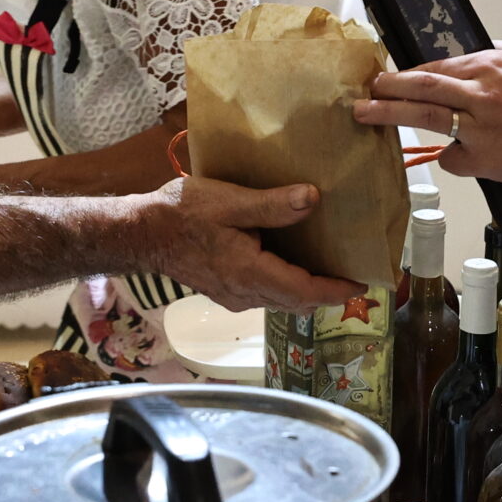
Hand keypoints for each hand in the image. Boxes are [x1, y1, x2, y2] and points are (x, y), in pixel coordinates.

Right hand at [129, 177, 364, 312]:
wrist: (139, 234)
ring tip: (329, 267)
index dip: (336, 290)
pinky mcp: (224, 291)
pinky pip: (266, 295)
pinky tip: (291, 262)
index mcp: (251, 274)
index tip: (362, 282)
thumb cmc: (181, 214)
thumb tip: (313, 199)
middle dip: (327, 293)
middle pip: (297, 302)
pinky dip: (287, 285)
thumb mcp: (230, 201)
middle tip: (352, 274)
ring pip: (281, 300)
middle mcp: (246, 294)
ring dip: (307, 289)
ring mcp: (233, 296)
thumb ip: (273, 204)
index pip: (306, 292)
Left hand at [358, 42, 501, 184]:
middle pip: (421, 87)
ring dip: (389, 113)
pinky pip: (453, 158)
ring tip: (366, 113)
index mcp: (488, 66)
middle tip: (366, 89)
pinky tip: (460, 156)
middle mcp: (479, 93)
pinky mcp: (483, 158)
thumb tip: (470, 55)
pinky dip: (451, 156)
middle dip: (387, 87)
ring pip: (424, 117)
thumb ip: (496, 54)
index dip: (409, 73)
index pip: (436, 67)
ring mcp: (478, 126)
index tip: (390, 76)